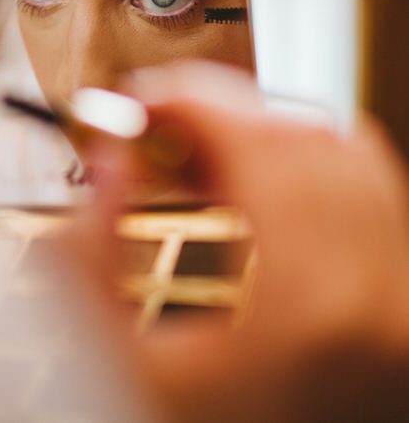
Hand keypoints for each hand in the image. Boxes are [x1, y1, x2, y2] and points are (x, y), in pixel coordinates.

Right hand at [58, 61, 408, 422]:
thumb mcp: (113, 366)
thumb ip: (87, 257)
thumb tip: (108, 159)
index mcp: (305, 308)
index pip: (260, 145)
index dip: (192, 100)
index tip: (142, 101)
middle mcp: (379, 296)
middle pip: (307, 134)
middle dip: (222, 113)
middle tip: (156, 133)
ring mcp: (401, 298)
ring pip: (348, 152)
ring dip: (265, 136)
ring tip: (197, 166)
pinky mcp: (401, 301)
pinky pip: (368, 191)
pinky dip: (304, 169)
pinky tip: (247, 196)